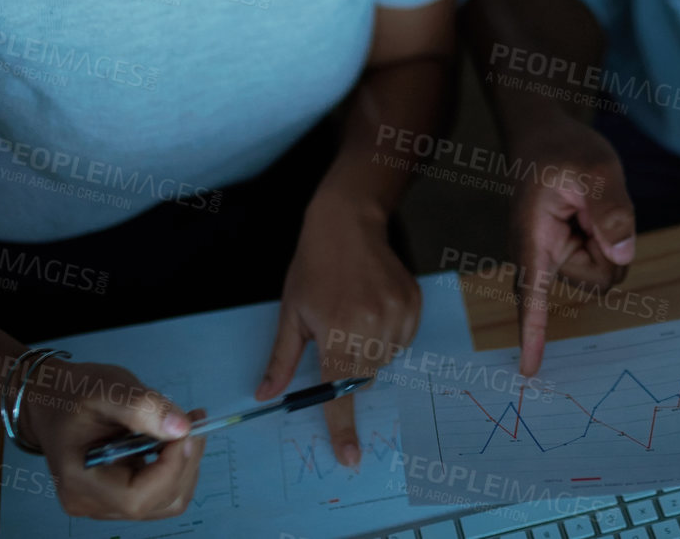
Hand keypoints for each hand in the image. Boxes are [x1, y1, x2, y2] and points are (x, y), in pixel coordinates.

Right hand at [22, 359, 205, 519]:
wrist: (51, 398)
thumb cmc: (72, 392)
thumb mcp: (106, 388)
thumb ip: (143, 407)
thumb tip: (182, 428)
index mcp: (81, 483)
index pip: (138, 497)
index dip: (172, 468)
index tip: (188, 428)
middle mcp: (92, 504)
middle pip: (159, 502)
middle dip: (185, 462)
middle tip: (194, 420)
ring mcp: (106, 503)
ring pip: (166, 500)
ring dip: (185, 464)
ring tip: (186, 427)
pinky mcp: (119, 494)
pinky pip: (159, 491)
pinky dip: (175, 465)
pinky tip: (173, 437)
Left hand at [255, 187, 420, 469]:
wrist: (348, 223)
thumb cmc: (313, 267)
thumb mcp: (291, 313)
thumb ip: (282, 359)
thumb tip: (266, 396)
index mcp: (337, 334)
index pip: (340, 392)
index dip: (342, 427)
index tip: (349, 457)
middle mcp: (372, 328)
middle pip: (364, 377)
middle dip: (350, 366)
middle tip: (338, 331)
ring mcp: (398, 315)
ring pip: (385, 360)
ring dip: (370, 350)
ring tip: (356, 312)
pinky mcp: (414, 305)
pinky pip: (403, 339)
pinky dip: (389, 334)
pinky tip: (373, 305)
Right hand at [509, 115, 635, 376]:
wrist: (543, 138)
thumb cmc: (562, 151)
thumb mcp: (596, 168)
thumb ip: (612, 210)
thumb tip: (624, 255)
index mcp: (533, 238)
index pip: (533, 293)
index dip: (534, 332)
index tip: (529, 371)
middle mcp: (540, 256)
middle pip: (599, 278)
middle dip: (611, 247)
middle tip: (591, 204)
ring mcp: (555, 259)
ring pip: (608, 270)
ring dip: (611, 239)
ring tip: (587, 205)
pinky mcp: (569, 256)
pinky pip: (607, 259)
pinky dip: (610, 237)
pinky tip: (590, 215)